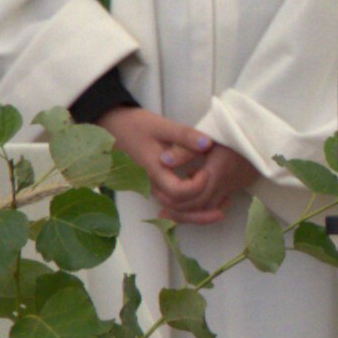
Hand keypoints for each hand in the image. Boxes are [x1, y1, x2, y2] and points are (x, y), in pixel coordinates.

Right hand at [107, 109, 257, 221]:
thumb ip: (185, 136)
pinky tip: (205, 198)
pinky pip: (172, 203)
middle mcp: (152, 185)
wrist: (111, 126)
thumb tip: (209, 144)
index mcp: (154, 171)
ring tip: (221, 208)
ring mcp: (151, 187)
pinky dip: (188, 206)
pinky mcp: (153, 185)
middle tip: (226, 201)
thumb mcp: (161, 126)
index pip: (178, 193)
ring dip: (197, 212)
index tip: (207, 171)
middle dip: (202, 210)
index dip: (197, 186)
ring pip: (175, 209)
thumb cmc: (135, 125)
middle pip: (178, 208)